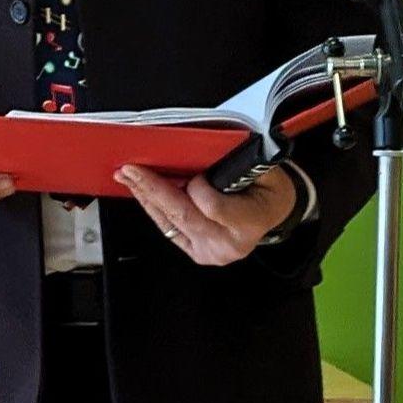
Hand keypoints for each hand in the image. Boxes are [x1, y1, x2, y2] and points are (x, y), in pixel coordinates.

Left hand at [114, 163, 297, 265]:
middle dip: (153, 189)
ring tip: (128, 177)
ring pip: (170, 223)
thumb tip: (201, 149)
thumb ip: (234, 163)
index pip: (212, 206)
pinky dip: (154, 209)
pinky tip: (141, 193)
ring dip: (146, 197)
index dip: (197, 187)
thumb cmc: (268, 188)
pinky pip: (169, 230)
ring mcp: (211, 252)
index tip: (192, 170)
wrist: (274, 211)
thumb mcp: (262, 168)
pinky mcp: (197, 253)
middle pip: (183, 215)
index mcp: (250, 222)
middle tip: (131, 169)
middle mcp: (228, 243)